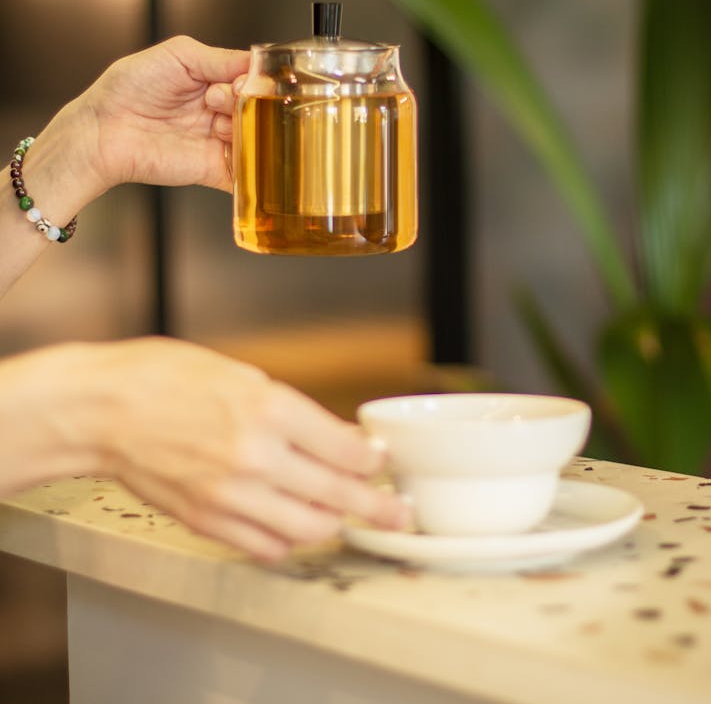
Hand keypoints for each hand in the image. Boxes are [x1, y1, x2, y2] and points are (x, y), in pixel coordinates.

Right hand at [78, 338, 407, 560]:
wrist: (104, 408)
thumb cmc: (166, 379)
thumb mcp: (243, 375)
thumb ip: (294, 413)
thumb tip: (336, 438)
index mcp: (269, 408)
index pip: (346, 450)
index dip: (372, 460)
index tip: (378, 461)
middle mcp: (255, 456)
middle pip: (338, 495)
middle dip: (378, 507)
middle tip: (396, 512)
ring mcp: (230, 495)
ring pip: (307, 530)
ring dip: (333, 524)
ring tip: (345, 516)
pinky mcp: (207, 521)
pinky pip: (265, 546)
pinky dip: (288, 540)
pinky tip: (293, 524)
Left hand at [81, 35, 248, 193]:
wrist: (103, 131)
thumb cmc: (128, 88)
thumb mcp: (179, 55)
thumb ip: (221, 57)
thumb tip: (257, 64)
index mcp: (213, 82)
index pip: (252, 80)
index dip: (253, 80)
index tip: (239, 81)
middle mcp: (219, 112)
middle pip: (259, 108)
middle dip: (246, 102)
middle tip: (217, 99)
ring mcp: (218, 142)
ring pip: (257, 136)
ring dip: (243, 127)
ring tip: (215, 123)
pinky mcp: (215, 170)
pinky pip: (246, 172)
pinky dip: (252, 163)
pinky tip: (234, 146)